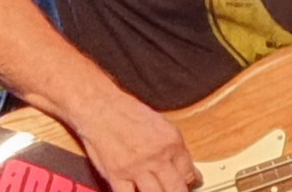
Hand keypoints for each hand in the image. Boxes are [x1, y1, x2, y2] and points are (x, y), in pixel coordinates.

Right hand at [74, 91, 200, 191]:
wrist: (101, 108)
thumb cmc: (128, 112)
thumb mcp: (161, 124)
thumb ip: (173, 147)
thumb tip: (183, 165)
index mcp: (172, 141)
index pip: (189, 172)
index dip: (190, 181)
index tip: (190, 184)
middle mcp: (157, 156)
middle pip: (176, 189)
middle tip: (175, 190)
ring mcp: (137, 168)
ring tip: (156, 190)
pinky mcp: (117, 175)